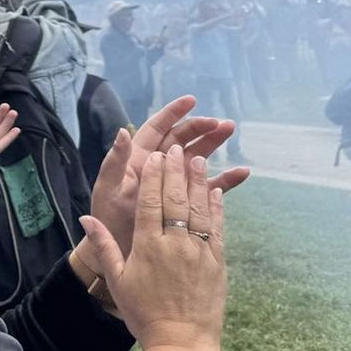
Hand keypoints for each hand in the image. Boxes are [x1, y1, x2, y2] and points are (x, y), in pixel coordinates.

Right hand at [80, 146, 226, 347]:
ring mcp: (199, 251)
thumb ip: (104, 246)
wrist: (181, 341)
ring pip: (199, 208)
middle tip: (178, 148)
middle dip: (176, 170)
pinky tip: (215, 190)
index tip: (155, 157)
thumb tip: (86, 219)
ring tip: (198, 159)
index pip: (150, 201)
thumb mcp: (117, 280)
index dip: (152, 176)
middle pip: (175, 198)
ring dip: (198, 181)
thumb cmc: (144, 313)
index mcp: (148, 245)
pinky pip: (217, 228)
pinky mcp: (217, 262)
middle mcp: (174, 243)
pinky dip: (216, 207)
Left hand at [85, 96, 249, 271]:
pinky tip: (243, 172)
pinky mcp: (187, 203)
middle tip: (220, 122)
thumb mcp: (108, 189)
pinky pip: (208, 188)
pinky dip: (225, 180)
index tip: (191, 100)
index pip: (157, 129)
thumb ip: (115, 161)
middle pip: (182, 140)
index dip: (172, 113)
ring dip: (214, 144)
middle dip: (200, 127)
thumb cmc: (107, 218)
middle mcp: (157, 167)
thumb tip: (123, 130)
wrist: (116, 249)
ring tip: (230, 132)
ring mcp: (174, 184)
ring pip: (196, 158)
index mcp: (138, 159)